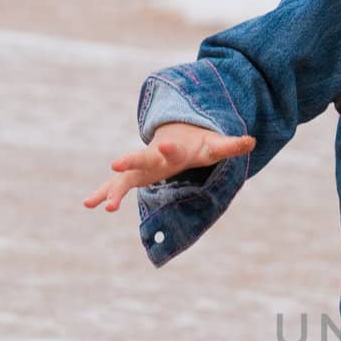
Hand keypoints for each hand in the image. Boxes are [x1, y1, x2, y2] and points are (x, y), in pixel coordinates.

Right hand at [83, 122, 255, 213]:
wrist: (177, 135)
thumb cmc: (198, 145)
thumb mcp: (215, 146)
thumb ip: (231, 144)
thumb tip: (252, 141)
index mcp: (174, 149)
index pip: (172, 149)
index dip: (168, 148)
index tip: (164, 145)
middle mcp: (153, 157)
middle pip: (141, 159)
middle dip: (130, 161)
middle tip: (115, 163)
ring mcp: (141, 166)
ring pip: (124, 177)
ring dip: (112, 190)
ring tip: (99, 205)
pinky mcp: (133, 175)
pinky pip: (115, 185)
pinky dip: (103, 193)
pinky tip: (88, 204)